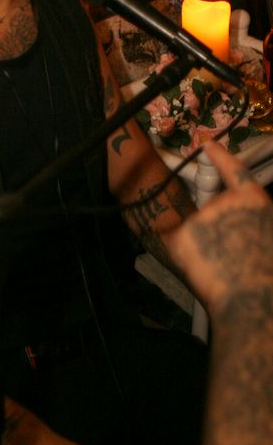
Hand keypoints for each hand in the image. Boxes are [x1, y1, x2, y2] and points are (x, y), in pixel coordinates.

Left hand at [169, 139, 272, 312]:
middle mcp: (224, 202)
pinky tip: (206, 270)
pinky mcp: (181, 236)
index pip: (233, 171)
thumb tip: (234, 223)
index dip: (220, 156)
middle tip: (234, 256)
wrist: (254, 302)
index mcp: (253, 201)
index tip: (206, 142)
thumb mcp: (267, 232)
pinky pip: (182, 245)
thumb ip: (248, 220)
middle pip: (213, 210)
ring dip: (205, 244)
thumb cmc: (267, 272)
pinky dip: (189, 257)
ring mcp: (200, 217)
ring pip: (197, 229)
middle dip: (218, 229)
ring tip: (224, 267)